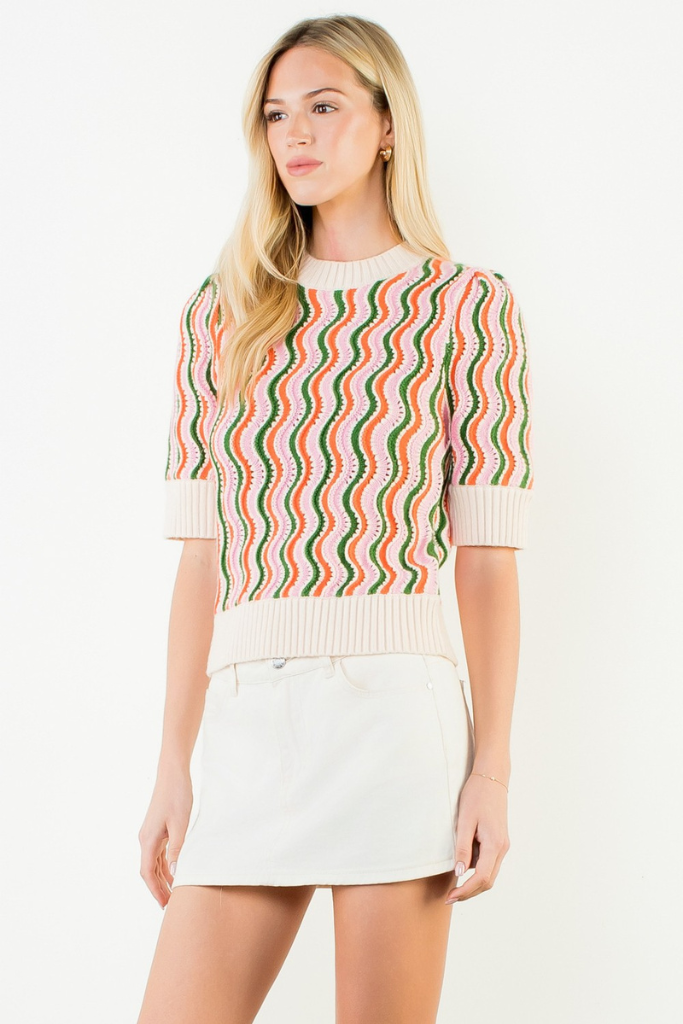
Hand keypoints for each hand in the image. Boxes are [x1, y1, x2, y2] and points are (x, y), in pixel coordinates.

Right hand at [138, 767, 192, 907]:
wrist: (173, 773)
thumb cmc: (177, 795)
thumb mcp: (180, 823)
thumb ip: (178, 848)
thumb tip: (175, 871)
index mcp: (148, 839)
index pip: (148, 872)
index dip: (155, 890)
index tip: (164, 905)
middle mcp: (146, 838)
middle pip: (149, 870)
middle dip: (159, 888)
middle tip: (171, 905)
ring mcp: (151, 833)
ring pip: (154, 862)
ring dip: (162, 877)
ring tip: (174, 893)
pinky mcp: (158, 828)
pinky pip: (159, 852)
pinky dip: (165, 864)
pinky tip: (175, 871)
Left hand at [444, 772, 509, 903]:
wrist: (491, 778)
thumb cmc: (476, 796)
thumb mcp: (465, 821)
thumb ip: (462, 847)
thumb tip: (460, 873)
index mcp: (495, 844)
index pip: (482, 878)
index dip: (466, 891)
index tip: (450, 897)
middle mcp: (502, 848)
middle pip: (488, 881)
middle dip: (469, 892)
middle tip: (450, 898)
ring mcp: (502, 845)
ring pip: (489, 873)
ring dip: (473, 882)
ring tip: (453, 884)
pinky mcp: (499, 841)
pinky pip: (488, 862)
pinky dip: (476, 869)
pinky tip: (462, 866)